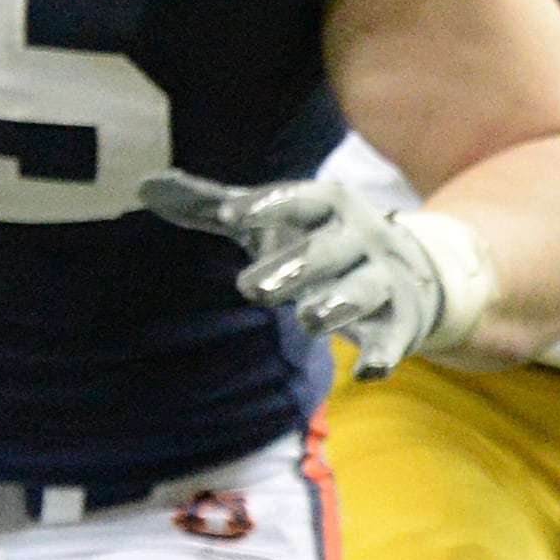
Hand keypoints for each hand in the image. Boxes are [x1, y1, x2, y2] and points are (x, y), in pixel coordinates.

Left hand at [140, 169, 455, 378]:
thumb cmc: (319, 241)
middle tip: (250, 290)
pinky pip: (395, 338)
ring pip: (365, 289)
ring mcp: (385, 280)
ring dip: (340, 304)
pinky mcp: (401, 323)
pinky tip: (367, 372)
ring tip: (309, 319)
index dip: (269, 206)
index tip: (231, 217)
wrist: (414, 271)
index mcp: (330, 207)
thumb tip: (145, 186)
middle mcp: (363, 239)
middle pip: (331, 250)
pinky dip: (384, 354)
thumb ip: (213, 206)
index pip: (302, 200)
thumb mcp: (273, 220)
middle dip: (296, 267)